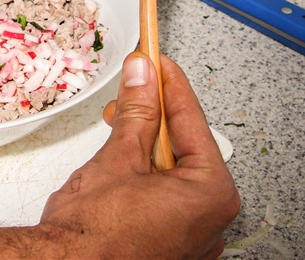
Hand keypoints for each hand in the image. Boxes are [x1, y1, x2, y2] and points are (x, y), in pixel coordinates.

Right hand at [37, 52, 240, 258]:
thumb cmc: (94, 235)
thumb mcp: (119, 157)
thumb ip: (137, 112)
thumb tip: (143, 78)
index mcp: (211, 195)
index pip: (192, 121)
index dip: (169, 85)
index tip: (156, 62)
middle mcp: (210, 221)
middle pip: (185, 147)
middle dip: (155, 115)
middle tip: (133, 87)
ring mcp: (190, 237)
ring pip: (173, 172)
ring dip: (146, 144)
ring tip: (118, 125)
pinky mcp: (169, 245)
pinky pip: (165, 197)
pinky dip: (146, 174)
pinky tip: (123, 160)